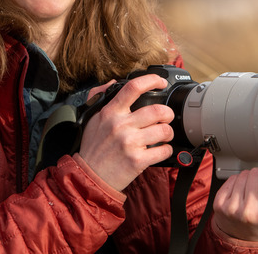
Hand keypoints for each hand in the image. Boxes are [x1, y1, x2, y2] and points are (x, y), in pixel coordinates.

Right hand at [78, 74, 174, 190]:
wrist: (89, 176)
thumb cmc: (93, 147)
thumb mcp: (91, 118)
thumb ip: (100, 97)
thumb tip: (113, 83)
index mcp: (110, 112)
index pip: (133, 88)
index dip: (151, 80)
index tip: (160, 82)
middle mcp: (120, 125)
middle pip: (157, 110)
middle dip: (168, 113)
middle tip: (166, 117)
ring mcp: (129, 143)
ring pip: (164, 130)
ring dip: (169, 132)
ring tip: (164, 135)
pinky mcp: (137, 160)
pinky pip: (163, 150)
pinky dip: (166, 150)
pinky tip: (161, 149)